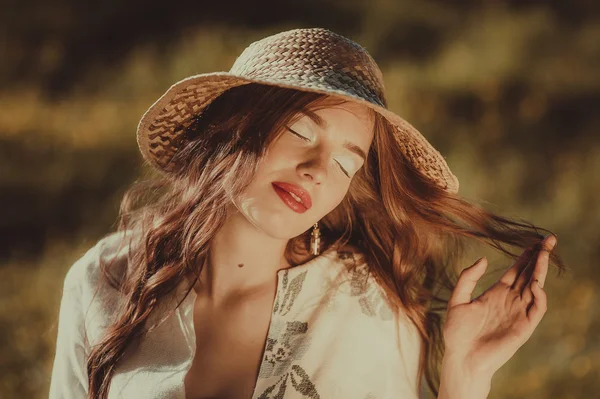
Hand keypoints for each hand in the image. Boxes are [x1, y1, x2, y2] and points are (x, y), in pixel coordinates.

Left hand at [442, 234, 556, 378]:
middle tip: (548, 239)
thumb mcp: (457, 300)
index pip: (516, 271)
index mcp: (496, 293)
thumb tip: (483, 259)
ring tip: (544, 254)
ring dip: (541, 271)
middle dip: (539, 257)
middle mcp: (510, 301)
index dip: (526, 256)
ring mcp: (518, 313)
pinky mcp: (524, 327)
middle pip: (529, 275)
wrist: (461, 358)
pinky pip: (537, 309)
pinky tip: (535, 283)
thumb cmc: (457, 333)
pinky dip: (539, 296)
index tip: (534, 242)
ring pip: (536, 288)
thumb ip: (468, 279)